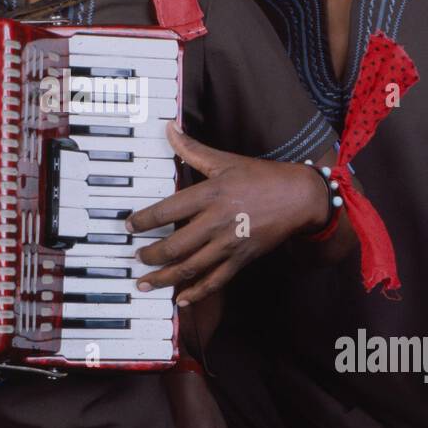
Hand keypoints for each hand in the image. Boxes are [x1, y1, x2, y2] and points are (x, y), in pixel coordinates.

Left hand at [127, 124, 326, 305]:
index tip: (128, 226)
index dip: (143, 221)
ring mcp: (229, 244)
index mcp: (210, 195)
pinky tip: (181, 299)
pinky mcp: (241, 260)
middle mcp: (216, 222)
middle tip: (136, 257)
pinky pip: (215, 281)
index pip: (167, 211)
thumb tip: (169, 128)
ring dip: (164, 278)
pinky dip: (196, 293)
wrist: (299, 198)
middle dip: (150, 255)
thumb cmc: (260, 177)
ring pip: (190, 268)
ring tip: (144, 283)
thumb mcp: (225, 160)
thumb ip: (193, 149)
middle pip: (175, 246)